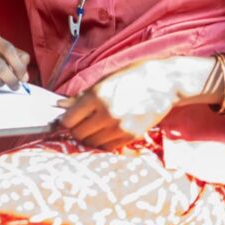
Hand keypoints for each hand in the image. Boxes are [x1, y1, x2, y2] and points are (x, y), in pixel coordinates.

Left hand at [58, 57, 217, 150]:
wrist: (163, 83)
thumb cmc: (132, 76)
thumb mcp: (104, 80)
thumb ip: (81, 96)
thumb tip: (60, 105)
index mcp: (97, 96)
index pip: (69, 119)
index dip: (65, 120)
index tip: (68, 118)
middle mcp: (107, 114)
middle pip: (78, 134)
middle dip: (76, 130)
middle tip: (81, 123)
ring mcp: (120, 127)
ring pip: (92, 143)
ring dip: (89, 137)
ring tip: (94, 127)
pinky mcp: (131, 137)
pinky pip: (108, 147)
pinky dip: (103, 142)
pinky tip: (107, 131)